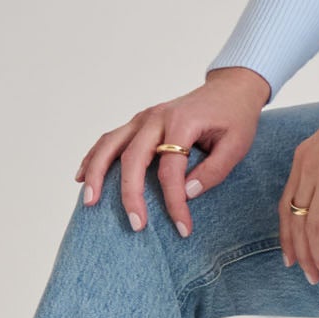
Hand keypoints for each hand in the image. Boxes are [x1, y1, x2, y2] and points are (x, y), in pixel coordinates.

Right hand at [75, 67, 269, 237]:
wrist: (230, 89)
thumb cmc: (235, 118)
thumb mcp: (237, 145)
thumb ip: (214, 170)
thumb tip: (186, 193)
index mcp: (183, 121)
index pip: (171, 168)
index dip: (174, 201)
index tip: (183, 227)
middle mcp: (157, 117)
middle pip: (134, 157)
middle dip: (131, 194)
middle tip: (137, 225)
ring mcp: (144, 118)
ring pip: (111, 144)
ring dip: (96, 173)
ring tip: (90, 202)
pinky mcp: (138, 122)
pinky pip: (109, 139)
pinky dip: (93, 157)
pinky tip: (82, 178)